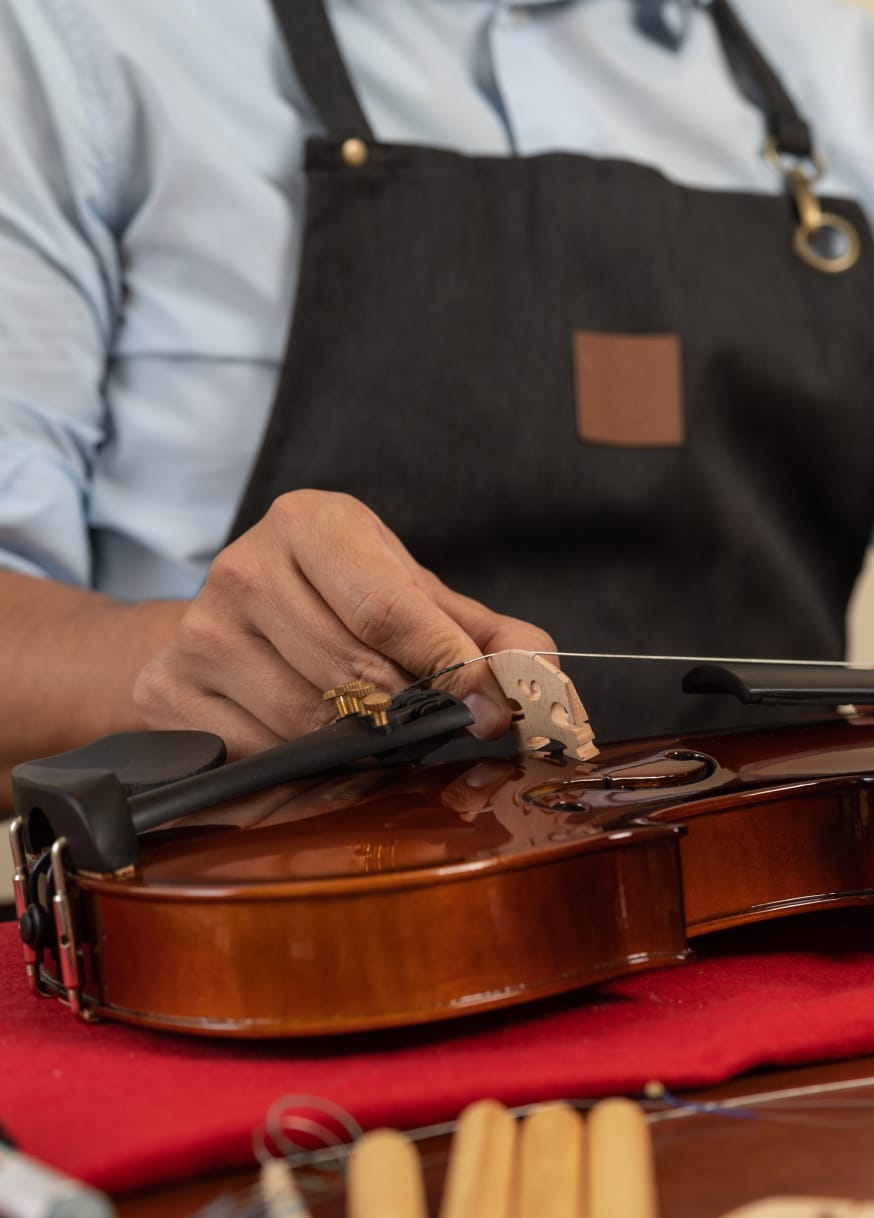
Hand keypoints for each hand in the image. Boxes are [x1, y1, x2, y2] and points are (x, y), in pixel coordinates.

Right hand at [133, 490, 554, 755]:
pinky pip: (260, 761)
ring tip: (369, 729)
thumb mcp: (419, 600)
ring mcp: (198, 630)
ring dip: (358, 747)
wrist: (235, 623)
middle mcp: (244, 566)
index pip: (388, 608)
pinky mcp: (167, 691)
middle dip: (407, 713)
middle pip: (353, 674)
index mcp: (311, 523)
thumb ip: (491, 636)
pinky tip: (313, 749)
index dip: (447, 666)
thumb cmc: (341, 607)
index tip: (485, 704)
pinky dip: (303, 774)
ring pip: (308, 725)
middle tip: (424, 722)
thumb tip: (538, 682)